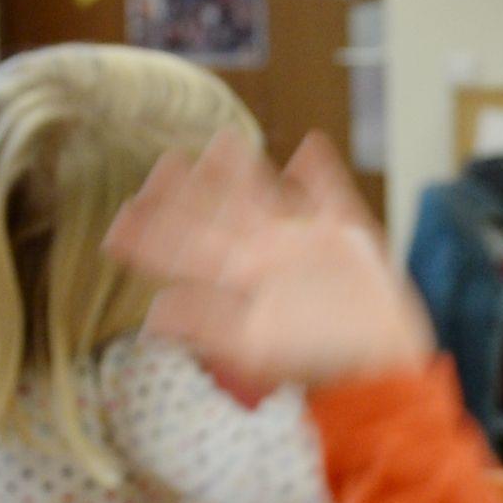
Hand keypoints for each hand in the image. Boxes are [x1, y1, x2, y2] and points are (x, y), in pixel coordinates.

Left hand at [108, 132, 438, 394]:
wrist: (377, 362)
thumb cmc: (316, 360)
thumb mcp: (254, 346)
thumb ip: (206, 324)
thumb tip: (154, 315)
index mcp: (239, 276)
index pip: (188, 244)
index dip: (156, 228)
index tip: (125, 211)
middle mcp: (263, 255)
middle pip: (218, 214)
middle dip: (191, 190)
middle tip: (164, 163)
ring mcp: (300, 242)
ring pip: (265, 195)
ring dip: (245, 170)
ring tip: (225, 140)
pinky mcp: (341, 236)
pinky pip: (328, 193)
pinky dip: (320, 170)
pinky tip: (312, 146)